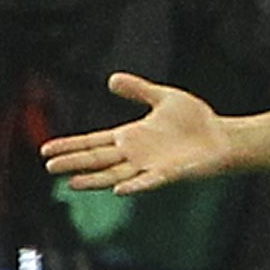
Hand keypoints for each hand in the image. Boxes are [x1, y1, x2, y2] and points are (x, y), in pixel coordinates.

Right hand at [41, 73, 230, 194]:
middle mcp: (136, 154)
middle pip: (98, 159)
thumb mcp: (163, 98)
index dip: (71, 145)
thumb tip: (112, 79)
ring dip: (95, 179)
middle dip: (74, 162)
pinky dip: (135, 186)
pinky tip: (119, 190)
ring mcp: (151, 165)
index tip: (46, 150)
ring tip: (72, 183)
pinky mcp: (170, 174)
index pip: (93, 142)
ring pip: (115, 174)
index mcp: (131, 137)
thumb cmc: (197, 120)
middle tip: (48, 167)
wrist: (224, 137)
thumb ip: (138, 90)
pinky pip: (149, 181)